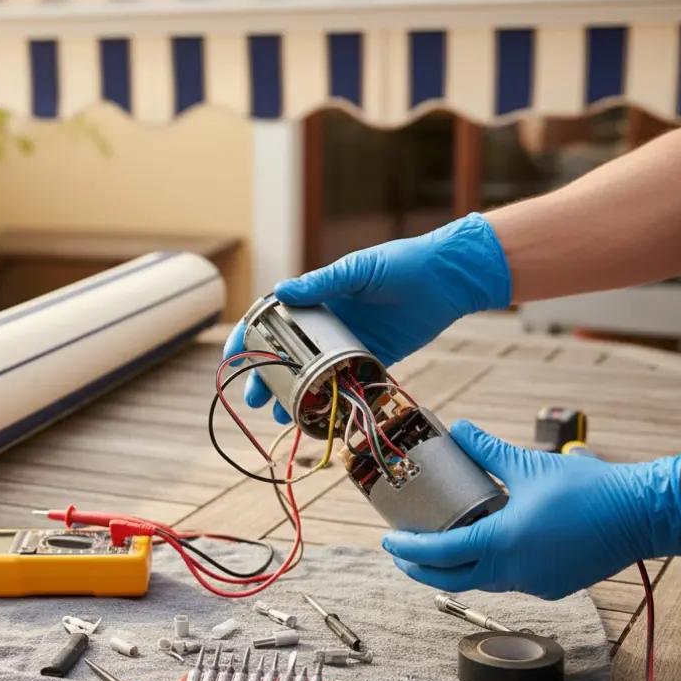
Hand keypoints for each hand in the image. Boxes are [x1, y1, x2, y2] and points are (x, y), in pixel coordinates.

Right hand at [222, 213, 511, 423]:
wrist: (447, 278)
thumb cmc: (400, 264)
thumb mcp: (357, 271)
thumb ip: (321, 284)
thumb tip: (280, 290)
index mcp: (317, 298)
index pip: (272, 320)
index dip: (249, 339)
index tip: (232, 359)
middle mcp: (328, 324)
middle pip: (287, 355)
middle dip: (267, 378)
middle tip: (255, 400)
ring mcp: (348, 343)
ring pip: (313, 374)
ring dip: (297, 395)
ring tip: (283, 416)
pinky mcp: (373, 358)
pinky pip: (346, 382)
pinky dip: (332, 399)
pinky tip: (320, 416)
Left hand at [382, 421, 680, 599]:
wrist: (642, 513)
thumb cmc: (588, 488)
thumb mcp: (528, 465)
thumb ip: (487, 450)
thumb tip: (457, 428)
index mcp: (502, 542)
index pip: (440, 552)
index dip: (410, 548)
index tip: (389, 540)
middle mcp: (514, 571)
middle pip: (453, 578)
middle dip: (422, 568)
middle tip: (402, 553)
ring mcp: (535, 583)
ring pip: (483, 580)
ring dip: (458, 567)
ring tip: (439, 547)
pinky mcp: (554, 586)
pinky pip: (511, 580)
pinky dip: (490, 567)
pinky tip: (486, 548)